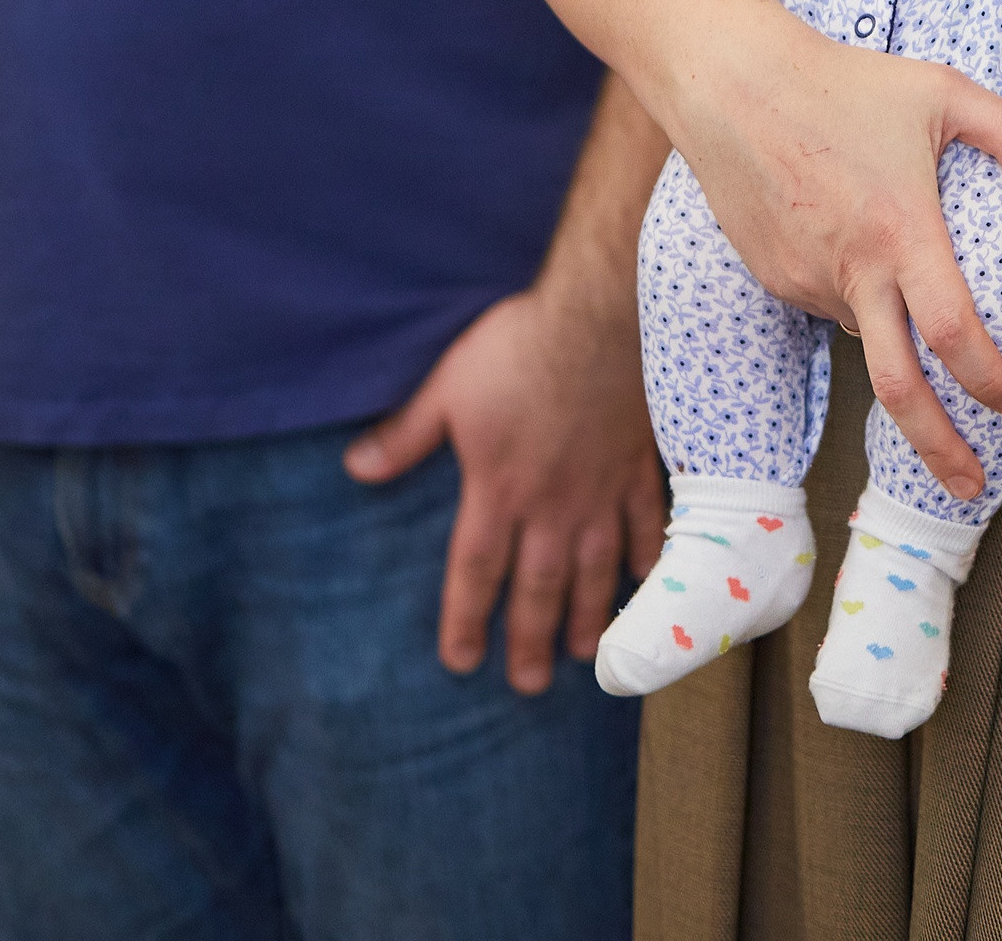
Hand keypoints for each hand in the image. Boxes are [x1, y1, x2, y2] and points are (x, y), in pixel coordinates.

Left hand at [344, 276, 664, 688]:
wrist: (596, 317)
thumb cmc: (517, 347)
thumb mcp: (448, 386)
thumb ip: (406, 434)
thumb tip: (355, 468)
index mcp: (498, 490)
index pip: (476, 571)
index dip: (465, 619)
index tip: (460, 661)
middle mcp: (550, 505)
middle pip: (538, 587)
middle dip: (529, 640)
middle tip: (527, 684)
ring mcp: (599, 490)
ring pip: (594, 570)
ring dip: (588, 616)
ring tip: (583, 655)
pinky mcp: (635, 466)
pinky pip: (645, 524)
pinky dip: (646, 558)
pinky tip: (644, 583)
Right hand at [668, 0, 1001, 499]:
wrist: (732, 84)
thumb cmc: (844, 81)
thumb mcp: (939, 92)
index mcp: (900, 232)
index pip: (952, 334)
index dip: (990, 380)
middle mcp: (852, 270)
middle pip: (897, 389)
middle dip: (937, 449)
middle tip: (973, 488)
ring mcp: (806, 280)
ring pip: (864, 331)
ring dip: (892, 329)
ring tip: (889, 246)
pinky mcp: (774, 278)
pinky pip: (827, 303)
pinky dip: (852, 293)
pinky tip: (846, 231)